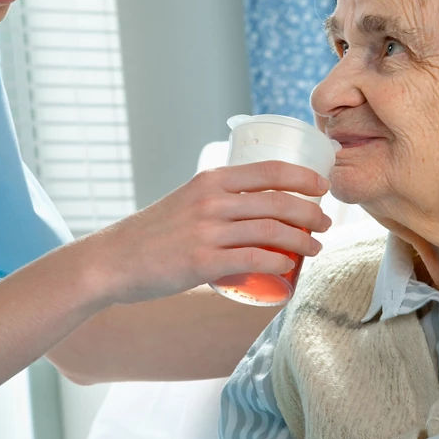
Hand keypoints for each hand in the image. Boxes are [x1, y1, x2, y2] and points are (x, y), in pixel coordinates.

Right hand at [78, 160, 332, 305]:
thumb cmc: (153, 233)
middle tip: (325, 223)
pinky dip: (279, 263)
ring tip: (316, 247)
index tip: (322, 187)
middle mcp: (211, 201)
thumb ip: (217, 199)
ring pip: (272, 232)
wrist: (113, 261)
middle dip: (312, 212)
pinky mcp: (201, 263)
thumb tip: (258, 206)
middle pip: (278, 202)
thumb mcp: (186, 201)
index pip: (269, 171)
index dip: (303, 177)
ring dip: (303, 240)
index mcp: (210, 180)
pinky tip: (290, 268)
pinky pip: (253, 260)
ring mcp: (207, 232)